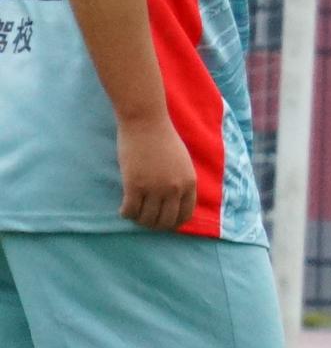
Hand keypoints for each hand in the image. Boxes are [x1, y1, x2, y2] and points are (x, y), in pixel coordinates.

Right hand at [115, 116, 197, 234]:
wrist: (145, 122)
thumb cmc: (162, 138)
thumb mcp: (182, 162)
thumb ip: (181, 181)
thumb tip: (174, 200)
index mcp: (189, 183)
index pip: (185, 214)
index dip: (174, 222)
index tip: (164, 222)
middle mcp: (175, 189)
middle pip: (166, 220)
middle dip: (156, 225)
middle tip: (146, 221)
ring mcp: (155, 188)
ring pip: (148, 218)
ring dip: (140, 220)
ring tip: (134, 215)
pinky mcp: (134, 185)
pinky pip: (131, 210)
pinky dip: (126, 213)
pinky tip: (123, 211)